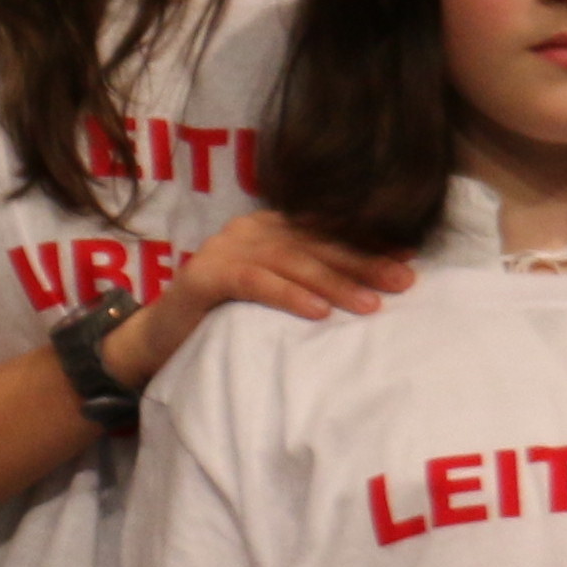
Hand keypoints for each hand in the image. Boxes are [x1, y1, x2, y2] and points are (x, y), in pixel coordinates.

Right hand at [105, 209, 409, 384]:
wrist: (158, 338)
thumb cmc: (224, 320)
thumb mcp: (274, 294)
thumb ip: (308, 281)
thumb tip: (374, 288)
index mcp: (269, 228)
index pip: (326, 232)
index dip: (368, 244)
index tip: (409, 260)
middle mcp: (249, 230)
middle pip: (315, 244)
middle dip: (363, 262)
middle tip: (403, 282)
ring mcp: (224, 248)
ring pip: (290, 260)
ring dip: (334, 281)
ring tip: (370, 304)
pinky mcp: (204, 274)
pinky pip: (253, 281)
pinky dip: (288, 294)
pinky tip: (317, 312)